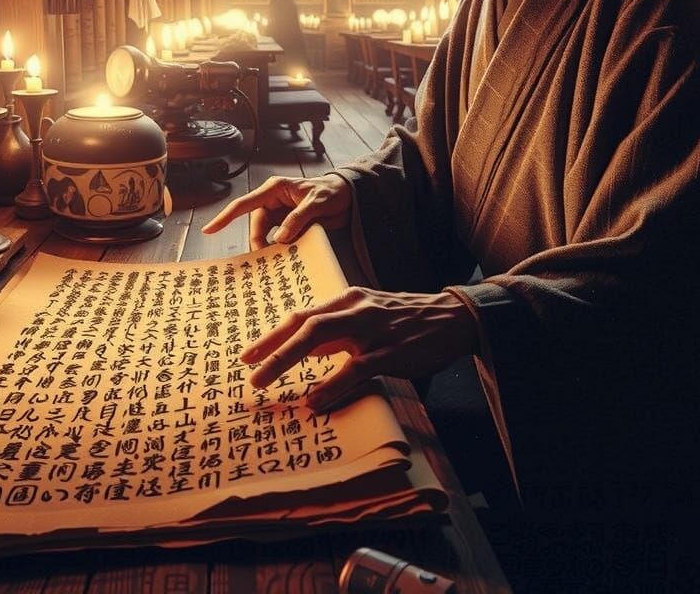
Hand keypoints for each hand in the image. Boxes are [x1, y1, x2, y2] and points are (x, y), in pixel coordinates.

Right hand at [201, 174, 351, 249]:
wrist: (350, 196)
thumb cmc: (332, 192)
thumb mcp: (317, 203)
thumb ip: (298, 219)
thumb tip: (279, 239)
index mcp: (275, 189)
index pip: (244, 204)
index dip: (225, 217)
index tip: (208, 230)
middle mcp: (274, 201)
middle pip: (257, 225)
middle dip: (259, 242)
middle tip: (267, 259)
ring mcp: (282, 214)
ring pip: (267, 234)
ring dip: (271, 247)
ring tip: (276, 261)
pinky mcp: (290, 224)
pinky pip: (279, 238)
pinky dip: (282, 249)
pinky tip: (287, 258)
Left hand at [241, 288, 478, 411]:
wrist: (452, 317)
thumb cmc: (405, 319)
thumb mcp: (368, 315)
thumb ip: (338, 330)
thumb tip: (305, 350)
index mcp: (347, 299)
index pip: (301, 314)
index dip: (272, 333)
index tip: (247, 353)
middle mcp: (355, 309)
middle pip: (304, 324)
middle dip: (272, 347)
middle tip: (248, 370)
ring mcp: (372, 329)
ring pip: (321, 339)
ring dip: (288, 361)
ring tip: (265, 383)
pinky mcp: (390, 351)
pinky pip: (355, 369)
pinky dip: (332, 385)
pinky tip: (315, 401)